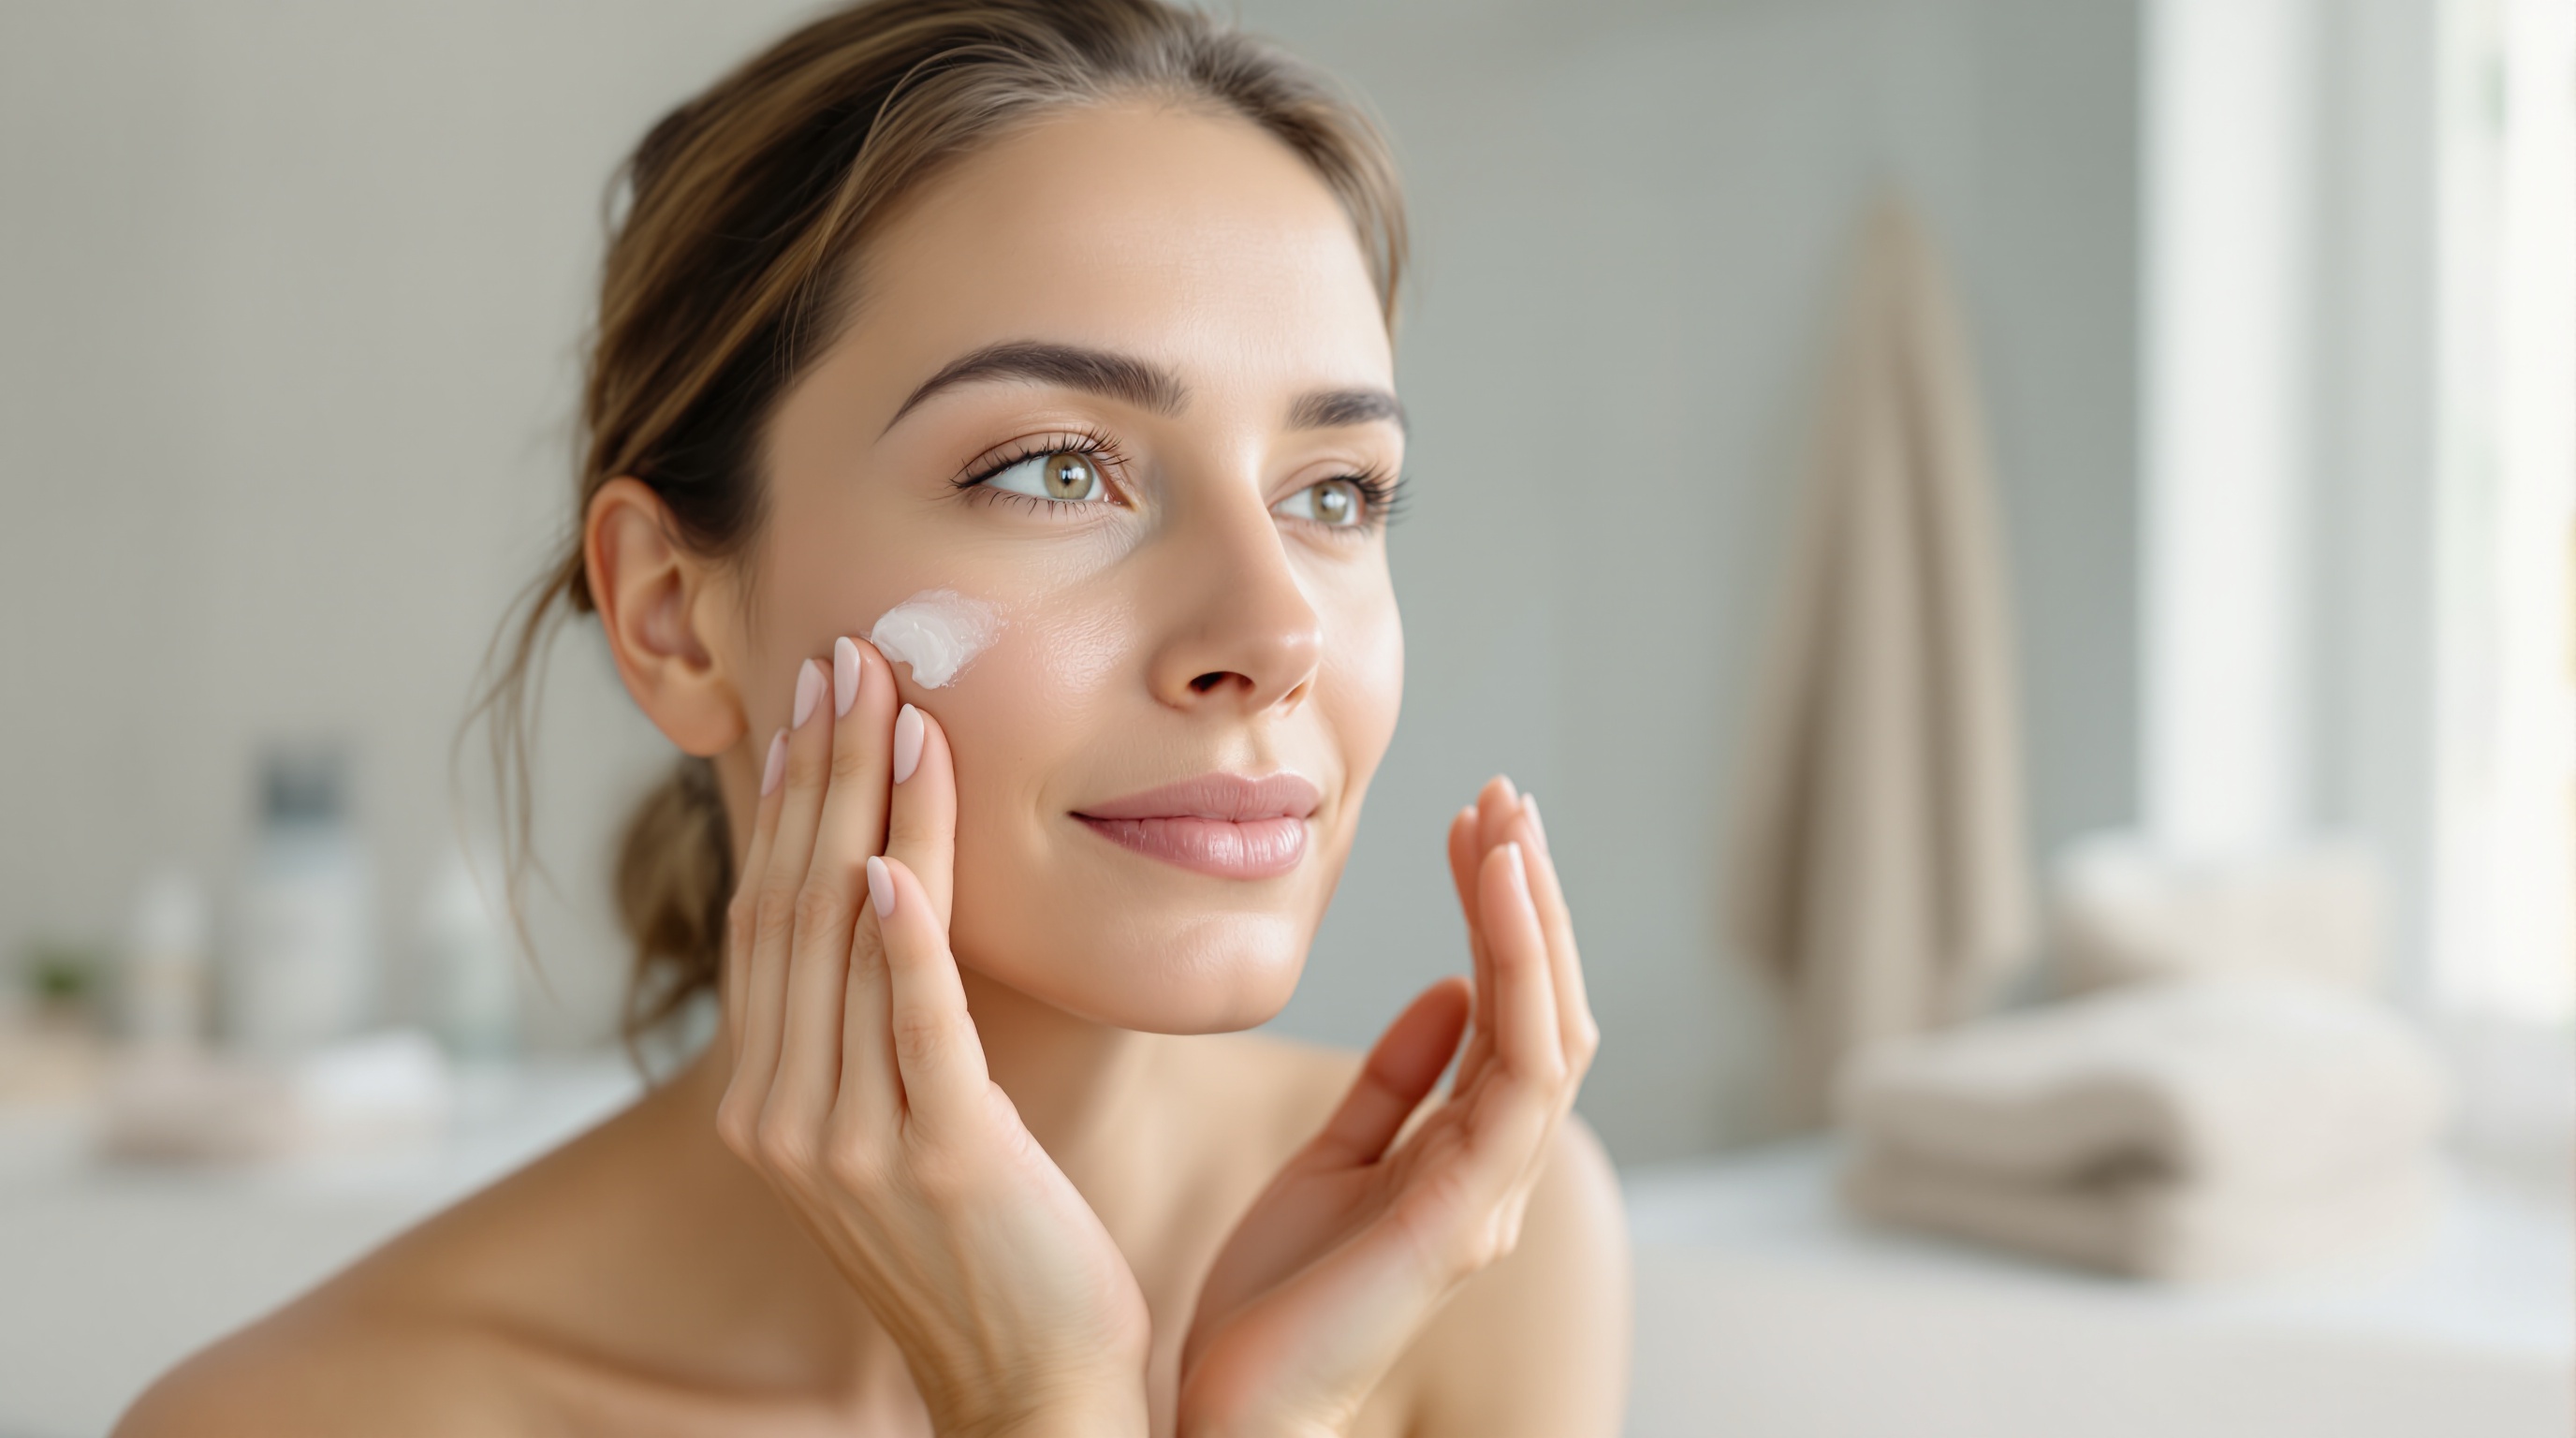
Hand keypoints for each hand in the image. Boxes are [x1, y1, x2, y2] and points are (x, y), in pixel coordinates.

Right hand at [716, 639, 1150, 1437]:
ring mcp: (850, 1144)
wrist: (1030, 1391)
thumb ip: (873, 1026)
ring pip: (847, 943)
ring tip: (895, 709)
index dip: (790, 799)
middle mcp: (783, 1118)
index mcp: (768, 1103)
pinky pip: (912, 1025)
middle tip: (851, 659)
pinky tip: (893, 853)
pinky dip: (901, 935)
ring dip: (869, 812)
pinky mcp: (937, 1162)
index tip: (818, 697)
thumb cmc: (985, 1249)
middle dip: (822, 772)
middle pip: (794, 906)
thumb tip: (880, 898)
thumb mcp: (903, 1126)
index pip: (769, 916)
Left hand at [1177, 777, 1596, 1436]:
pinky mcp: (1465, 1217)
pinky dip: (1515, 974)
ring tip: (1508, 822)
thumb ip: (1395, 1082)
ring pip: (1547, 1028)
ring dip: (1533, 916)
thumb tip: (1444, 991)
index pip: (1511, 1010)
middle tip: (1507, 794)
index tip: (1476, 824)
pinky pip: (1516, 1078)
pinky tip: (1495, 897)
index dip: (1505, 914)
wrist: (1235, 1419)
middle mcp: (1496, 1170)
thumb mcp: (1331, 1161)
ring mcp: (1491, 1195)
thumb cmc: (1275, 1306)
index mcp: (1464, 1152)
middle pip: (1545, 1005)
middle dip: (1530, 895)